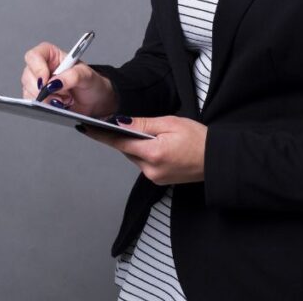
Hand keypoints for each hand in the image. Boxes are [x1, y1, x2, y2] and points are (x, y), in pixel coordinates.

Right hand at [21, 41, 116, 118]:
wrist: (95, 101)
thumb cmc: (91, 83)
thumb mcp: (86, 76)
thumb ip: (71, 76)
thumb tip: (54, 83)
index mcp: (51, 55)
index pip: (34, 56)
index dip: (37, 67)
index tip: (46, 80)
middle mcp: (42, 68)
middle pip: (28, 76)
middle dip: (42, 89)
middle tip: (59, 96)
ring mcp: (39, 84)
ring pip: (28, 91)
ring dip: (45, 99)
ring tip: (64, 100)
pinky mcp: (38, 98)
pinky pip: (32, 103)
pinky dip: (44, 107)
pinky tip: (59, 106)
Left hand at [81, 115, 206, 185]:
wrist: (217, 160)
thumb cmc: (198, 139)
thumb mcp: (170, 123)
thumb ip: (143, 124)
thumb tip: (120, 122)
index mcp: (153, 153)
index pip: (119, 142)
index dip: (101, 134)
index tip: (85, 128)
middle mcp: (150, 169)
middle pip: (126, 149)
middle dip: (124, 136)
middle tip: (125, 123)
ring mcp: (154, 177)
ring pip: (134, 156)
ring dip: (135, 145)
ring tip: (150, 133)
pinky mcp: (159, 180)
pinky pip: (143, 163)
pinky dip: (144, 152)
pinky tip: (155, 145)